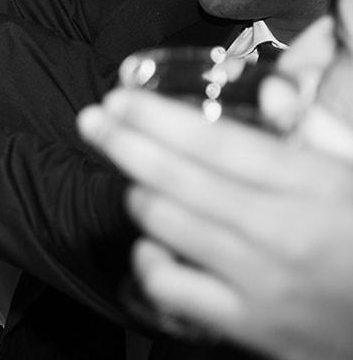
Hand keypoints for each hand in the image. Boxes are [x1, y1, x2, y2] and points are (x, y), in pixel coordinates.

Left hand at [78, 86, 352, 359]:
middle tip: (92, 121)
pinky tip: (153, 244)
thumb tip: (268, 92)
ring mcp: (263, 283)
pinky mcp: (249, 326)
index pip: (217, 143)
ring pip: (168, 226)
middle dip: (124, 144)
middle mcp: (284, 232)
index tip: (120, 100)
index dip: (157, 118)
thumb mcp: (349, 173)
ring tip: (134, 181)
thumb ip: (308, 132)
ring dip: (139, 196)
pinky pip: (171, 287)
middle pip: (179, 179)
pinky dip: (149, 260)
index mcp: (315, 186)